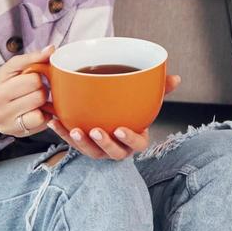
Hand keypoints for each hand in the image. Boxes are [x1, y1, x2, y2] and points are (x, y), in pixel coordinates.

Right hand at [0, 44, 56, 137]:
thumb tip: (52, 49)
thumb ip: (32, 58)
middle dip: (41, 90)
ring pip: (42, 113)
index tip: (30, 77)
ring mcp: (9, 126)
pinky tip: (34, 110)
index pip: (34, 80)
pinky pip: (42, 124)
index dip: (37, 76)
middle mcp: (1, 112)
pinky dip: (43, 116)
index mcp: (0, 93)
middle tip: (33, 89)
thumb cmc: (2, 84)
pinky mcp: (19, 135)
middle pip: (40, 96)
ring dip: (42, 104)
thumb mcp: (11, 68)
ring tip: (33, 100)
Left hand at [48, 75, 182, 159]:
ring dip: (80, 142)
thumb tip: (176, 78)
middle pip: (113, 152)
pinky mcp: (82, 146)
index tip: (121, 128)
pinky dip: (62, 133)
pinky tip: (54, 121)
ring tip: (73, 129)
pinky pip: (71, 144)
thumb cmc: (132, 111)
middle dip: (103, 144)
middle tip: (96, 130)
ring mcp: (99, 149)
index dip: (129, 139)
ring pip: (90, 152)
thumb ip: (159, 90)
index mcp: (135, 138)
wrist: (112, 118)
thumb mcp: (146, 101)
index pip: (137, 144)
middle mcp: (118, 148)